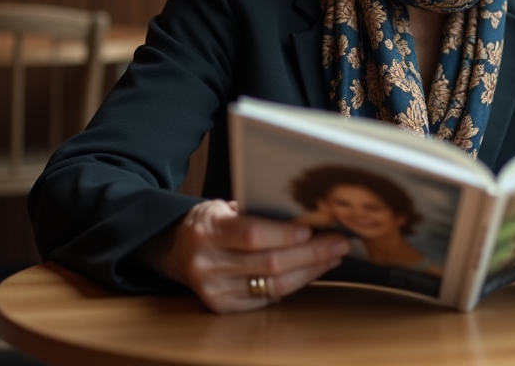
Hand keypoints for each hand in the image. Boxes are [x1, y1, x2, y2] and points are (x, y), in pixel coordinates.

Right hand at [150, 199, 349, 312]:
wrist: (175, 250)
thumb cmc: (209, 223)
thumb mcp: (223, 207)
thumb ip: (256, 212)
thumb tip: (306, 212)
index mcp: (207, 230)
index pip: (252, 235)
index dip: (284, 234)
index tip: (312, 228)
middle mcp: (207, 263)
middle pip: (269, 263)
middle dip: (311, 253)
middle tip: (338, 242)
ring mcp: (214, 290)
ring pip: (273, 285)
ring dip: (310, 271)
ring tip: (332, 256)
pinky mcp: (222, 307)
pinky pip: (267, 299)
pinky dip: (293, 284)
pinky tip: (312, 272)